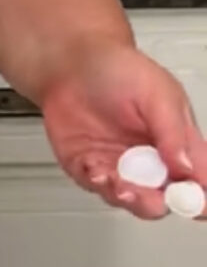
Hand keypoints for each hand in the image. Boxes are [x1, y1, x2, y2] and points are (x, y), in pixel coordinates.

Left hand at [41, 42, 206, 218]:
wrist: (72, 60)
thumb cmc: (119, 69)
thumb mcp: (158, 94)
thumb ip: (173, 133)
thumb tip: (189, 169)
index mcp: (178, 142)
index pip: (200, 179)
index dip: (202, 198)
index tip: (197, 205)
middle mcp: (151, 159)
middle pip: (165, 198)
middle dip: (158, 203)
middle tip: (150, 196)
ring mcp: (120, 166)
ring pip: (130, 199)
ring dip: (127, 197)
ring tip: (119, 183)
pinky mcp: (89, 167)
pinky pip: (97, 187)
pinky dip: (98, 184)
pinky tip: (97, 171)